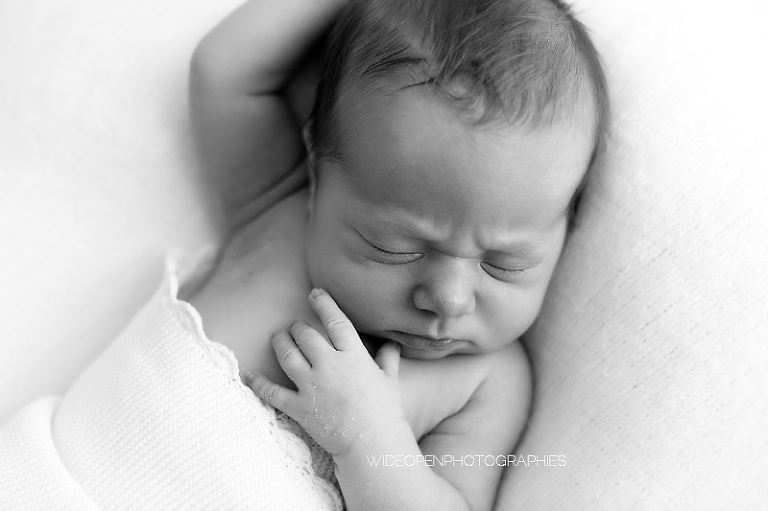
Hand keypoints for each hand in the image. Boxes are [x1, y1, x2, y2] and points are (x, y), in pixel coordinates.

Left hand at [248, 288, 402, 455]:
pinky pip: (273, 392)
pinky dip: (258, 383)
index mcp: (353, 356)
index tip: (315, 293)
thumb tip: (392, 345)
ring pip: (288, 355)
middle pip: (307, 335)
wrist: (373, 443)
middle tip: (295, 325)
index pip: (336, 321)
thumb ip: (388, 359)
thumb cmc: (385, 411)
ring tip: (278, 336)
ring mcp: (312, 386)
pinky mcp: (300, 406)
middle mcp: (330, 365)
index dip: (324, 303)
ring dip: (280, 342)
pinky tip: (249, 375)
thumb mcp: (390, 381)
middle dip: (298, 327)